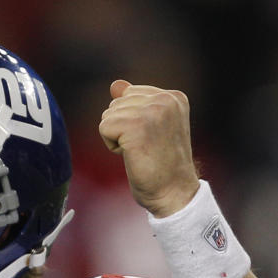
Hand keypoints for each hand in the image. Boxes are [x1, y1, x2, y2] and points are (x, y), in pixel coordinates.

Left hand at [99, 80, 199, 217]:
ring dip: (117, 138)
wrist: (173, 192)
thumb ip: (135, 103)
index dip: (131, 121)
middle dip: (122, 128)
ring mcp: (152, 111)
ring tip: (140, 151)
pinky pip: (104, 127)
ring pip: (109, 115)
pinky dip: (111, 145)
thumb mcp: (151, 127)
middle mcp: (166, 99)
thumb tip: (116, 84)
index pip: (129, 94)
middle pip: (116, 104)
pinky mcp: (137, 126)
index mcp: (174, 97)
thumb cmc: (161, 165)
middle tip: (145, 148)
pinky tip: (131, 155)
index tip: (152, 139)